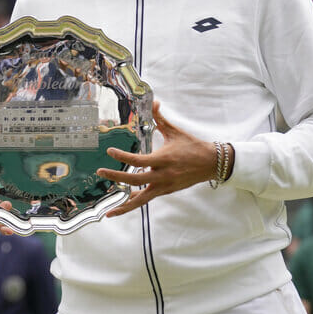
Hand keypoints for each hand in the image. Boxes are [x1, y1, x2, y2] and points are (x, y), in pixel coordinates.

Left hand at [95, 101, 213, 216]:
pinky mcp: (166, 192)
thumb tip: (154, 101)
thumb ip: (160, 118)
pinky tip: (123, 204)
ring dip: (125, 205)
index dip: (122, 156)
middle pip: (136, 181)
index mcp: (164, 159)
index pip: (138, 160)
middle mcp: (163, 175)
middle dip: (116, 177)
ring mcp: (165, 186)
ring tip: (109, 212)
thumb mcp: (175, 131)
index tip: (109, 151)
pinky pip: (148, 198)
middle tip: (100, 172)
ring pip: (142, 199)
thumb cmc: (192, 146)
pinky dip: (135, 201)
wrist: (212, 163)